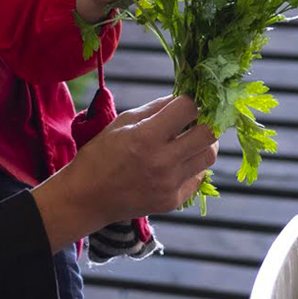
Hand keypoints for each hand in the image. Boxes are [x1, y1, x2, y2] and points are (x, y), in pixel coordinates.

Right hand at [32, 95, 217, 249]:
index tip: (188, 100)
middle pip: (209, 134)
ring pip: (208, 157)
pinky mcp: (173, 201)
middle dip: (207, 120)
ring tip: (189, 139)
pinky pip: (197, 177)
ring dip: (204, 143)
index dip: (192, 99)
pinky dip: (193, 165)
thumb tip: (181, 97)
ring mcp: (170, 184)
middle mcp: (163, 161)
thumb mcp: (123, 122)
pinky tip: (178, 161)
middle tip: (196, 119)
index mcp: (147, 136)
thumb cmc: (101, 154)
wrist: (88, 197)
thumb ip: (155, 109)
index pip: (188, 108)